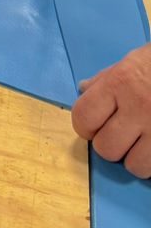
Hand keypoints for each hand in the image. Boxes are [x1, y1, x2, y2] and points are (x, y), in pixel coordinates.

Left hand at [72, 44, 150, 176]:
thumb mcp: (131, 61)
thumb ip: (105, 79)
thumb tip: (84, 90)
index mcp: (119, 83)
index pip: (84, 118)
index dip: (85, 127)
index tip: (94, 126)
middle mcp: (139, 106)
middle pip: (107, 149)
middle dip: (111, 145)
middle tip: (122, 135)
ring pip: (136, 166)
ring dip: (137, 158)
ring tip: (144, 143)